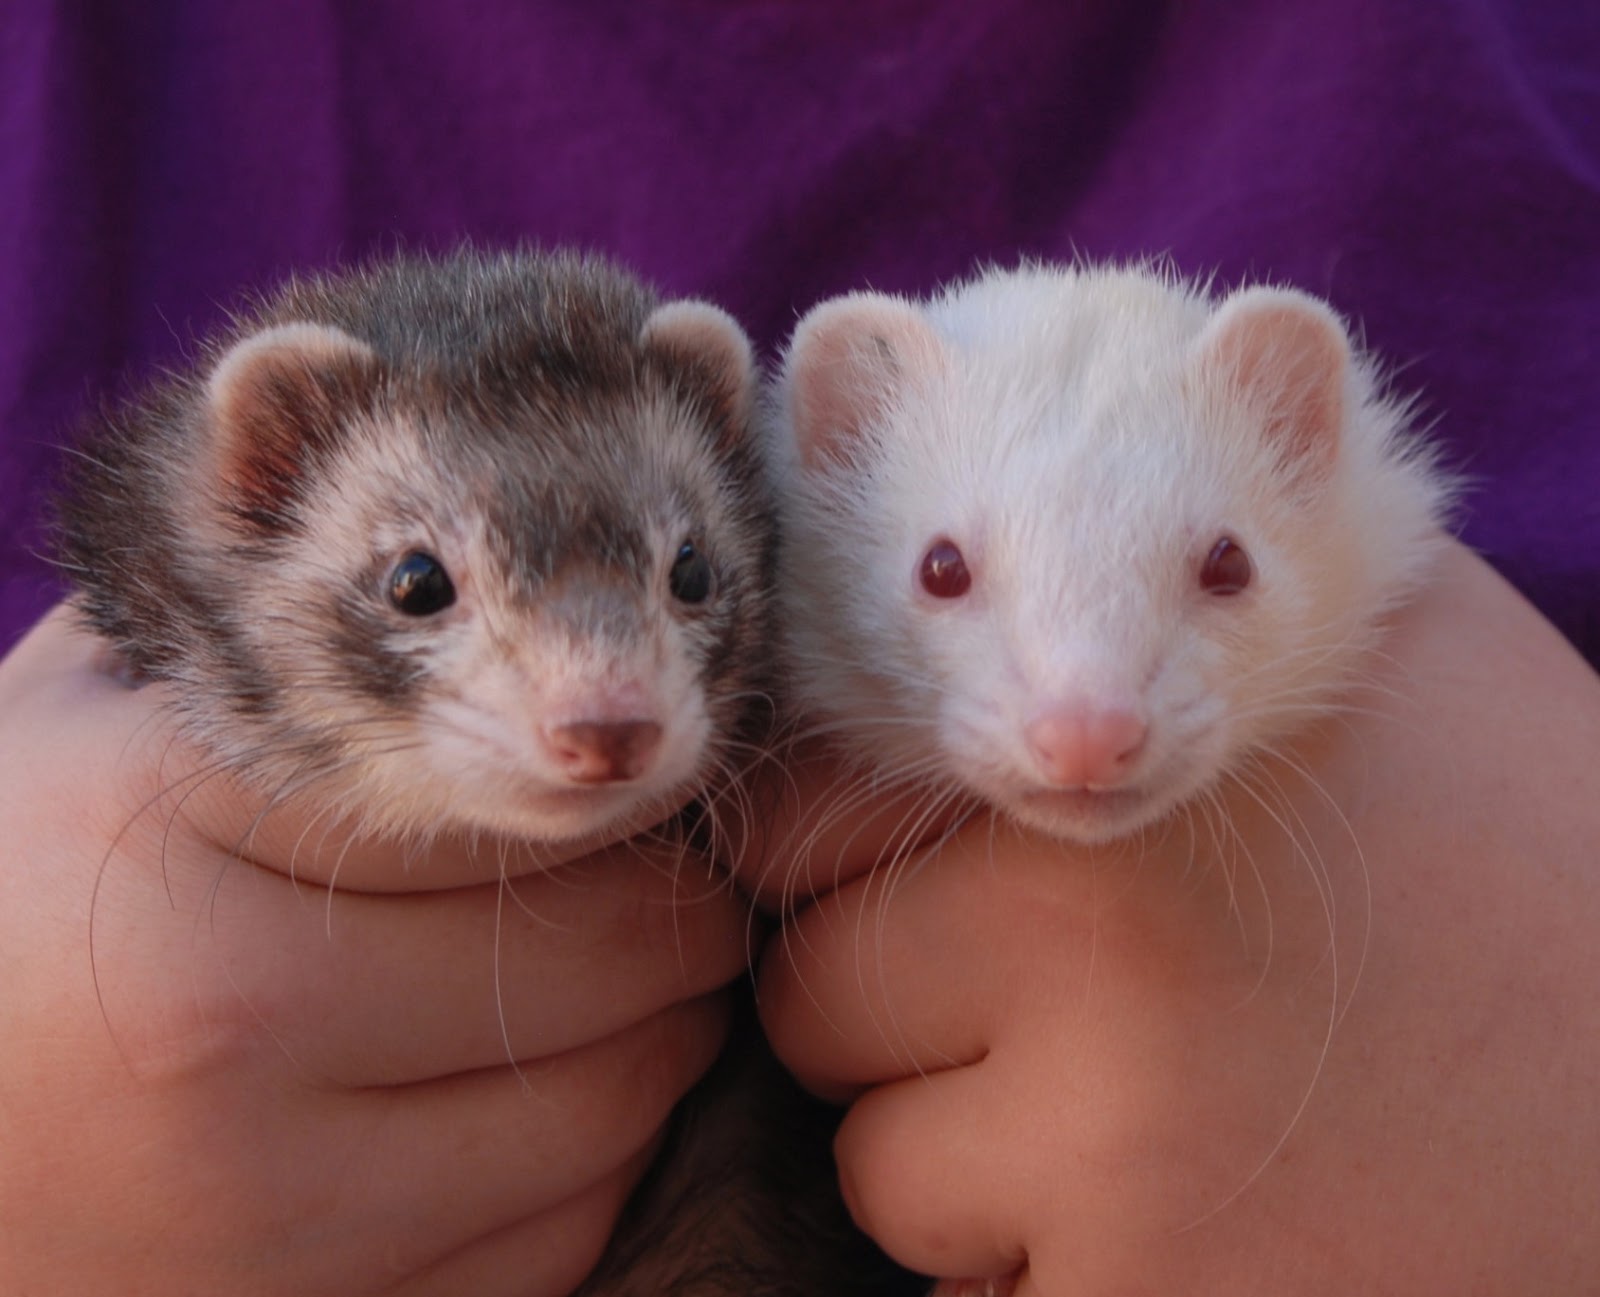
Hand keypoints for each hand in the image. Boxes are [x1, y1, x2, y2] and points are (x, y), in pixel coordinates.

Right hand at [0, 609, 747, 1296]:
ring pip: (611, 1103)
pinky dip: (593, 1163)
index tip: (627, 790)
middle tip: (675, 885)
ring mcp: (263, 1212)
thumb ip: (257, 664)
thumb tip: (477, 652)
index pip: (509, 787)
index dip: (603, 788)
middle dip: (676, 908)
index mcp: (162, 834)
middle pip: (600, 948)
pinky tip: (549, 1102)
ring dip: (664, 1033)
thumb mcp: (78, 725)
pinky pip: (556, 1237)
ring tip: (638, 986)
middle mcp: (220, 1030)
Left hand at [752, 545, 1599, 1294]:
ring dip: (976, 1147)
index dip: (833, 852)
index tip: (900, 871)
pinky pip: (975, 1295)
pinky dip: (1046, 1266)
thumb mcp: (1353, 628)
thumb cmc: (1512, 834)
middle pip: (814, 1000)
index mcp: (1096, 778)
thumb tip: (891, 361)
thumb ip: (1129, 541)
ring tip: (1155, 1101)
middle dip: (898, 1001)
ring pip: (883, 1168)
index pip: (787, 828)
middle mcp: (1079, 970)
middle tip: (1062, 993)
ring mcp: (1114, 1173)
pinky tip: (1193, 1210)